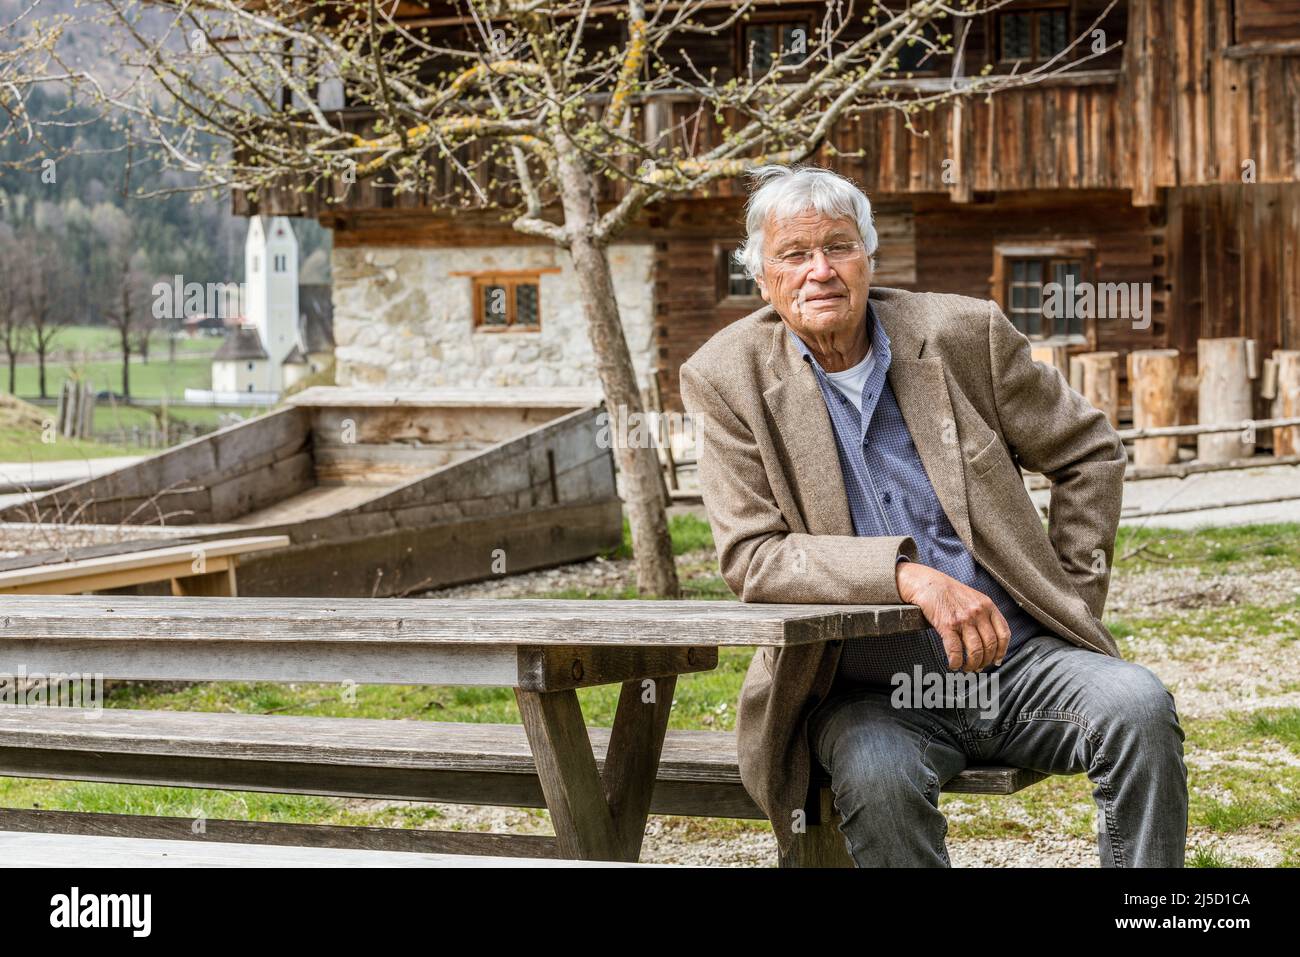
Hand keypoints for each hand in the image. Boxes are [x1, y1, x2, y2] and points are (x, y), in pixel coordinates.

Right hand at [895, 562, 1010, 671]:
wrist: (928, 583)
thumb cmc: (950, 593)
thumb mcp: (974, 598)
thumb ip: (984, 615)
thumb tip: (989, 641)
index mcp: (988, 606)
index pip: (1004, 634)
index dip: (1002, 651)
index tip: (997, 660)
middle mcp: (978, 612)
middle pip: (990, 645)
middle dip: (986, 661)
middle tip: (979, 667)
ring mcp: (963, 619)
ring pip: (976, 651)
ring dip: (972, 665)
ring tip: (967, 668)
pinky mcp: (947, 625)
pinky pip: (955, 650)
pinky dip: (956, 662)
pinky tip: (953, 665)